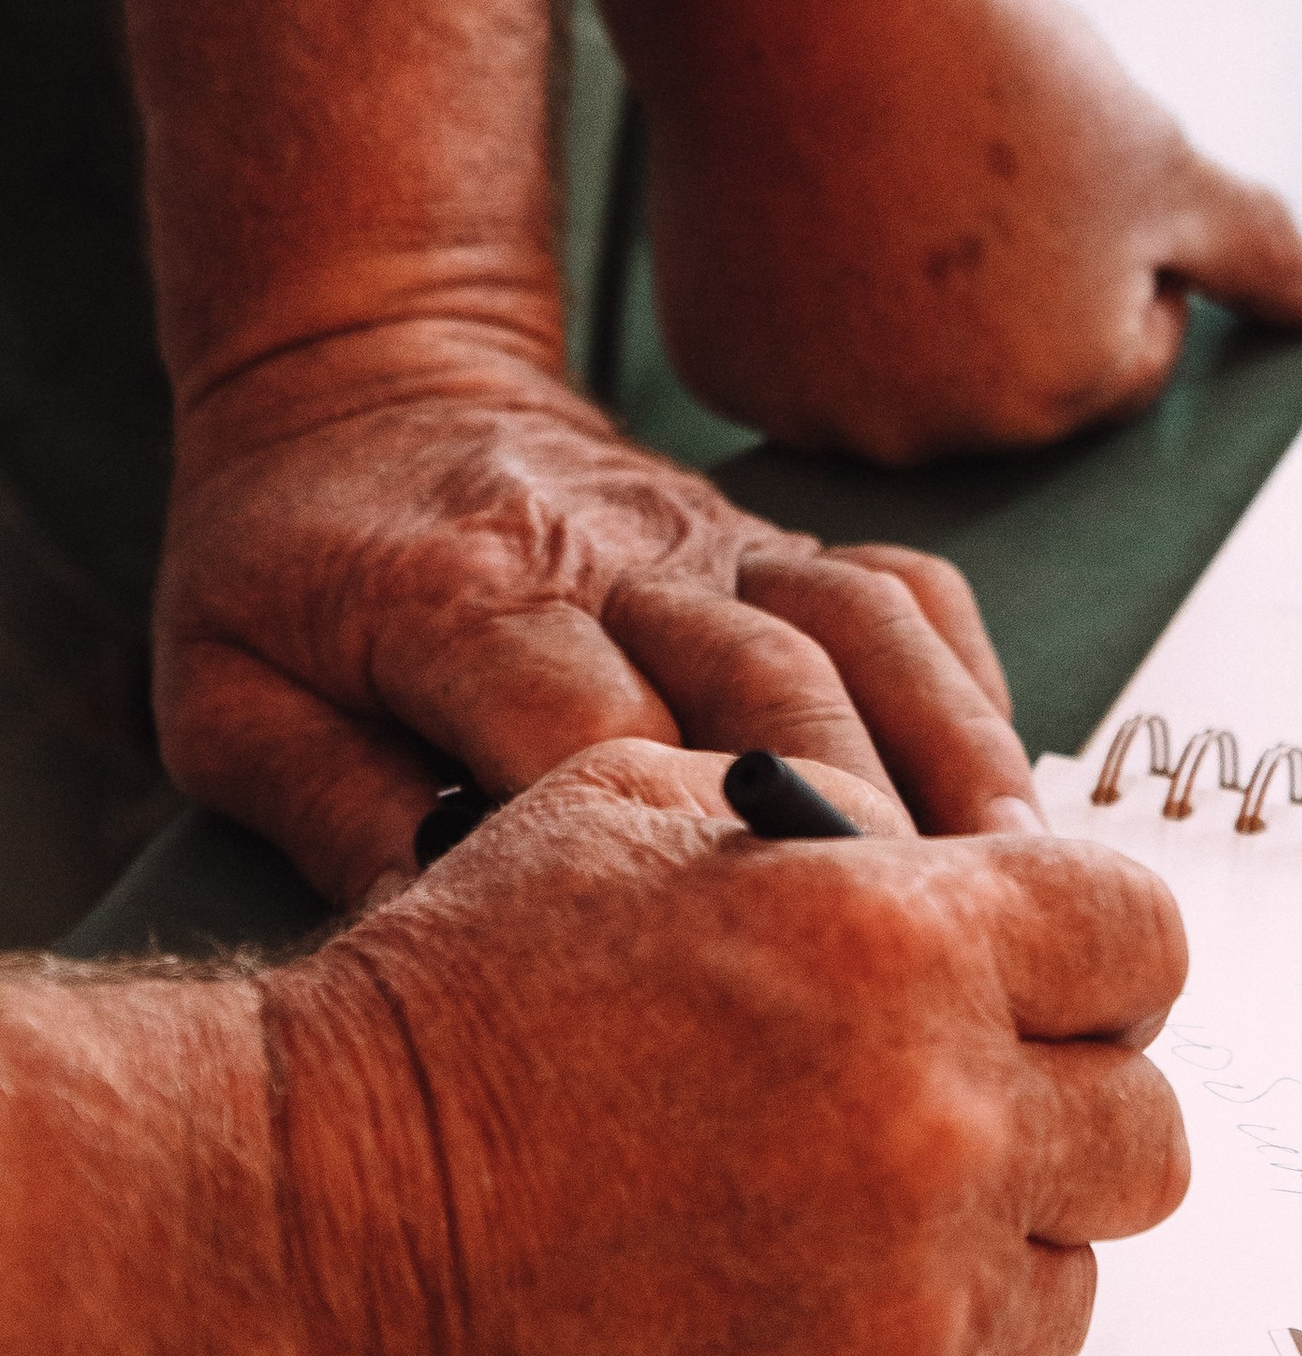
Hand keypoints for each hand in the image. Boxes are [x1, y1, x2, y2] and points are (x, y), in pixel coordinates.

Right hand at [0, 744, 1188, 1355]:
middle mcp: (937, 1124)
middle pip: (1146, 1135)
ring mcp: (906, 1305)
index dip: (1094, 963)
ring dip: (987, 1258)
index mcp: (909, 942)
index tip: (1054, 989)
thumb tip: (966, 864)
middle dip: (1066, 1115)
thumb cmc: (462, 1012)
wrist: (322, 1229)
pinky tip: (764, 1319)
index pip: (1142, 942)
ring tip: (843, 1227)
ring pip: (1065, 1287)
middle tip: (961, 1118)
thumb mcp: (642, 811)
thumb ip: (845, 831)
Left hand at [155, 331, 1039, 903]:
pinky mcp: (776, 536)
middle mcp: (613, 555)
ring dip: (950, 763)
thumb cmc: (288, 563)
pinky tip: (1009, 804)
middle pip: (770, 685)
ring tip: (1016, 898)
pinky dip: (969, 691)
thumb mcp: (230, 701)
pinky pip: (908, 593)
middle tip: (925, 975)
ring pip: (867, 635)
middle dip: (855, 831)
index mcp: (463, 595)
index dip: (678, 857)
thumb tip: (447, 941)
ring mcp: (714, 537)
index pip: (602, 734)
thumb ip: (331, 815)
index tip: (738, 979)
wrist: (359, 376)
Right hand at [641, 0, 1301, 463]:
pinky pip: (793, 355)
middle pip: (1011, 389)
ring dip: (904, 303)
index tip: (1050, 174)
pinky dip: (803, 294)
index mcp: (1061, 399)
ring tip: (881, 185)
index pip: (1126, 362)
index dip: (1108, 253)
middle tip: (964, 177)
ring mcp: (815, 412)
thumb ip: (1262, 254)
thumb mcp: (1161, 160)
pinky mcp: (722, 369)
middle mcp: (932, 439)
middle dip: (1015, 296)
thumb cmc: (998, 69)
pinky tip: (800, 204)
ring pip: (899, 375)